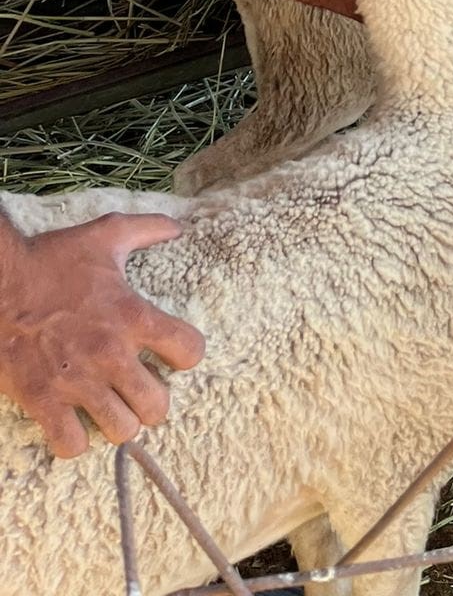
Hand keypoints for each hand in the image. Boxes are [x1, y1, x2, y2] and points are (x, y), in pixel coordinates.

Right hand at [0, 215, 205, 456]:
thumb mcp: (105, 235)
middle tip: (139, 391)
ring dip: (118, 423)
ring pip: (121, 431)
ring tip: (110, 410)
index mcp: (132, 315)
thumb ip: (147, 229)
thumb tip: (178, 227)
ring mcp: (77, 381)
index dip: (187, 354)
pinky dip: (75, 441)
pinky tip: (73, 424)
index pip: (189, 350)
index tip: (173, 354)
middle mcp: (111, 354)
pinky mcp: (42, 401)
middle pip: (157, 406)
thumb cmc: (51, 259)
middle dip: (152, 402)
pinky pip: (71, 444)